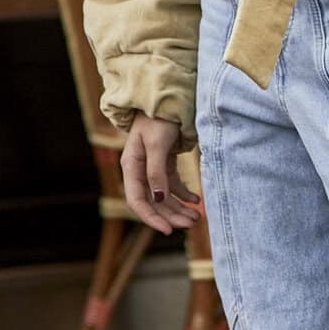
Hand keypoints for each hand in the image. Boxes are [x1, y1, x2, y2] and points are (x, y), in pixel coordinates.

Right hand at [119, 114, 201, 235]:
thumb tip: (158, 198)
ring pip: (164, 196)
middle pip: (153, 201)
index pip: (137, 200)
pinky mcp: (164, 163)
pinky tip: (196, 200)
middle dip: (172, 215)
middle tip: (192, 223)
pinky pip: (173, 185)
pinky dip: (184, 194)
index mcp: (131, 166)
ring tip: (197, 217)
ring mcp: (152, 168)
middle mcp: (139, 170)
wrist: (167, 99)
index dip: (151, 217)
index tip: (168, 230)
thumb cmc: (158, 119)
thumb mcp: (157, 144)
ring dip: (179, 208)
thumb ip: (156, 171)